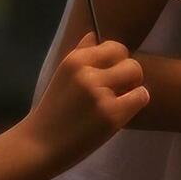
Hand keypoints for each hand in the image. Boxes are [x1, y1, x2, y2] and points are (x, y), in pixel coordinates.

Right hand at [28, 38, 149, 165]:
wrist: (39, 145)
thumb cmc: (53, 113)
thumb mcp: (61, 77)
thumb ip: (80, 55)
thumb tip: (94, 34)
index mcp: (74, 60)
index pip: (114, 47)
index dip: (118, 61)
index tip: (111, 76)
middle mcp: (87, 72)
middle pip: (130, 60)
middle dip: (129, 75)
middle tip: (119, 91)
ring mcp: (99, 93)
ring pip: (137, 75)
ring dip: (134, 88)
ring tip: (119, 101)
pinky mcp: (111, 113)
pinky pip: (141, 96)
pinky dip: (136, 103)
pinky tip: (121, 112)